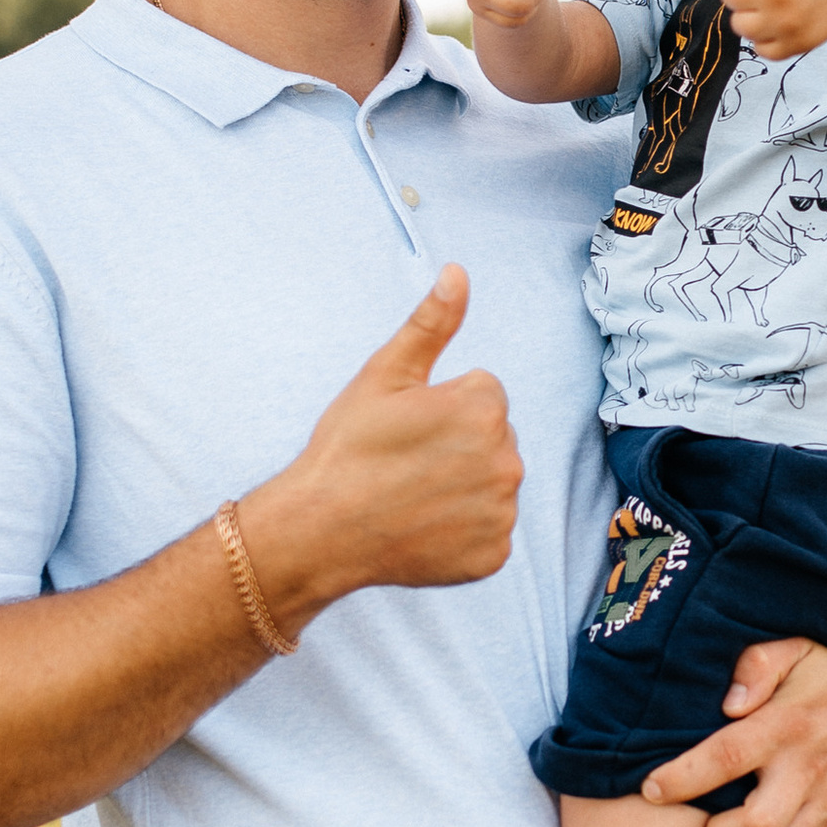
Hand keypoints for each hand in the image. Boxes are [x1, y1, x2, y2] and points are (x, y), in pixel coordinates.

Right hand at [254, 265, 521, 616]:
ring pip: (492, 484)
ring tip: (413, 495)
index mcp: (484, 407)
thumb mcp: (384, 374)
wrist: (319, 531)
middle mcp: (507, 459)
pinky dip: (463, 531)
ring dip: (464, 487)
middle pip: (493, 438)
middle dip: (459, 444)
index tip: (407, 428)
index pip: (484, 394)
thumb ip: (431, 322)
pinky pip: (489, 531)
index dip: (442, 406)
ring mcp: (502, 511)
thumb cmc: (347, 448)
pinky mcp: (494, 554)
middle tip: (407, 464)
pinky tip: (424, 528)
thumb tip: (458, 273)